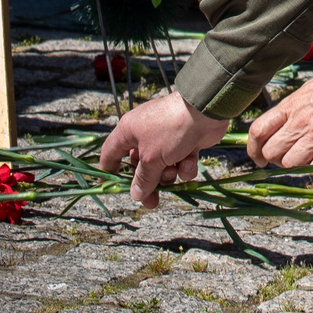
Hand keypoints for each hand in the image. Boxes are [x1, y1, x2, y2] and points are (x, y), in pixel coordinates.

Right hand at [98, 90, 228, 208]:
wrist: (205, 111)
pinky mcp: (185, 142)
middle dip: (149, 183)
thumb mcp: (151, 158)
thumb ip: (143, 179)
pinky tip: (190, 160)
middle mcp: (144, 134)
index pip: (110, 154)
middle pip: (140, 167)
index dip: (108, 171)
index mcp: (128, 132)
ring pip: (162, 167)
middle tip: (153, 202)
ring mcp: (166, 138)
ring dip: (169, 173)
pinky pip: (180, 161)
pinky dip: (185, 164)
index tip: (109, 188)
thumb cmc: (170, 131)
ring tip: (175, 168)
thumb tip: (136, 195)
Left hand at [245, 67, 312, 167]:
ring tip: (310, 158)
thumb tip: (279, 127)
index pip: (258, 131)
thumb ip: (291, 109)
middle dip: (277, 159)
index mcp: (291, 106)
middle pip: (272, 152)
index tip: (258, 157)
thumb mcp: (309, 91)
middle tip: (289, 157)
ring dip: (298, 165)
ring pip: (292, 165)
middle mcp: (301, 122)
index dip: (253, 149)